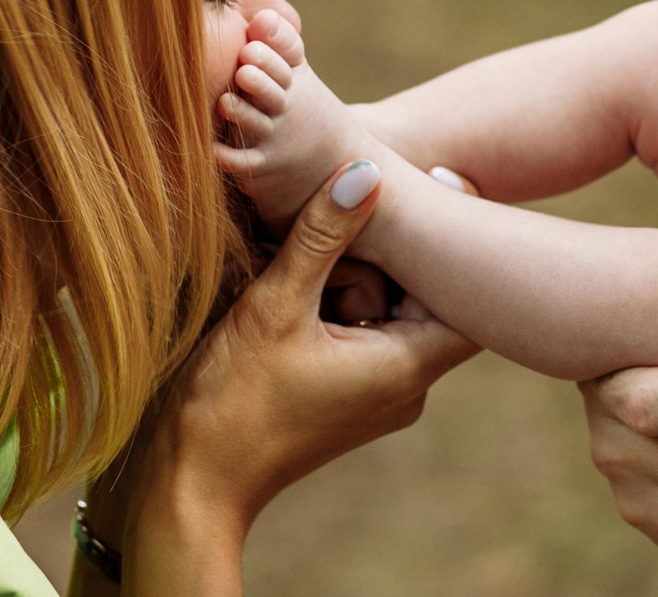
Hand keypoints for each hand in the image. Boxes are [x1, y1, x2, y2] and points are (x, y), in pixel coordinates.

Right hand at [124, 161, 478, 594]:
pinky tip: (288, 291)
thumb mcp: (275, 305)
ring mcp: (378, 392)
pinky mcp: (348, 393)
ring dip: (347, 277)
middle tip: (331, 237)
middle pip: (422, 292)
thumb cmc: (230, 402)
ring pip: (387, 306)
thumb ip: (322, 235)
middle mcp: (406, 385)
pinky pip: (361, 329)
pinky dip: (332, 302)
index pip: (469, 294)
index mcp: (407, 366)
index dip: (452, 242)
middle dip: (381, 257)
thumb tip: (368, 172)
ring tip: (293, 274)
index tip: (423, 192)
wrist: (188, 485)